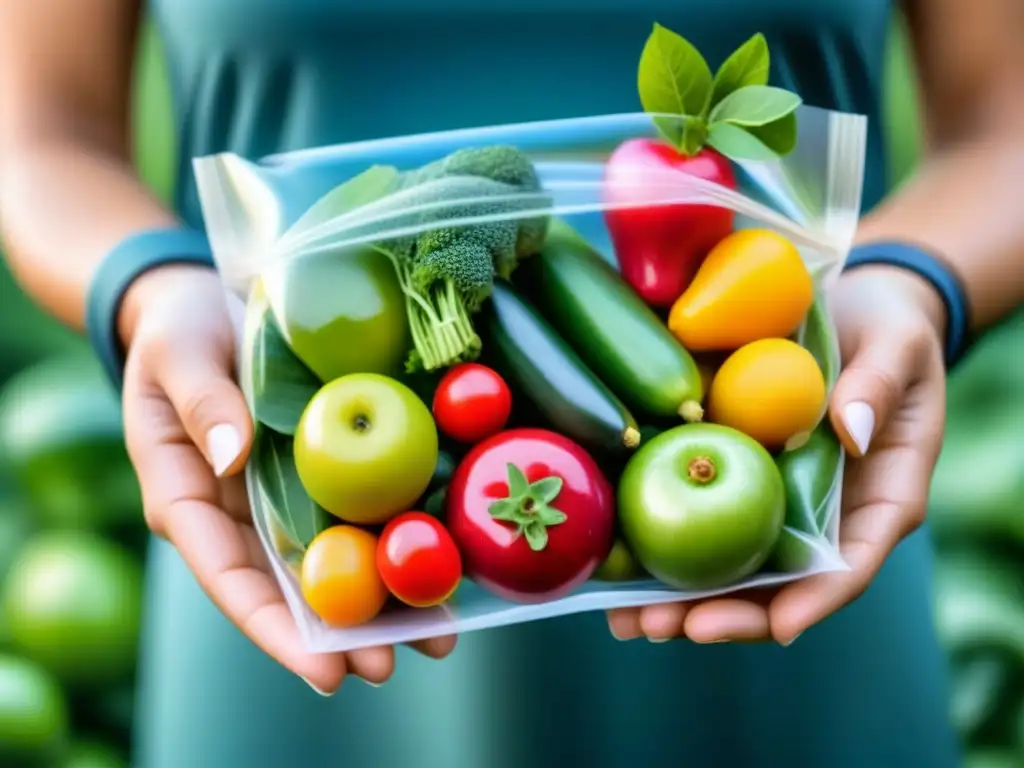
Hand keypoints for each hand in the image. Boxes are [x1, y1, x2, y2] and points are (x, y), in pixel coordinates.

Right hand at [120, 265, 455, 692]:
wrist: (209, 306)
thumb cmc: (177, 333)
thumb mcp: (177, 354)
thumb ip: (202, 402)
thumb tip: (232, 458)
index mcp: (187, 499)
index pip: (228, 580)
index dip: (274, 628)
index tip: (321, 671)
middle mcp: (238, 514)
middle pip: (288, 588)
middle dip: (340, 634)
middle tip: (392, 664)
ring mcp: (282, 495)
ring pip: (331, 560)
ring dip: (381, 600)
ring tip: (436, 636)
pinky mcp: (321, 469)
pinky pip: (358, 510)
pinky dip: (395, 537)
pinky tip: (441, 561)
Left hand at [606, 266, 947, 644]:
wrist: (848, 309)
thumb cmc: (889, 331)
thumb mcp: (898, 345)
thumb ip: (880, 385)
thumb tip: (852, 427)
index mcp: (877, 500)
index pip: (850, 565)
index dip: (815, 600)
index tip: (779, 627)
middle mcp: (821, 515)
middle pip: (776, 585)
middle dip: (722, 614)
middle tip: (664, 627)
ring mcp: (774, 500)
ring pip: (729, 564)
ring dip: (678, 596)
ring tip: (624, 618)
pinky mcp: (734, 475)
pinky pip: (699, 514)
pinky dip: (660, 540)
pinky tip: (612, 563)